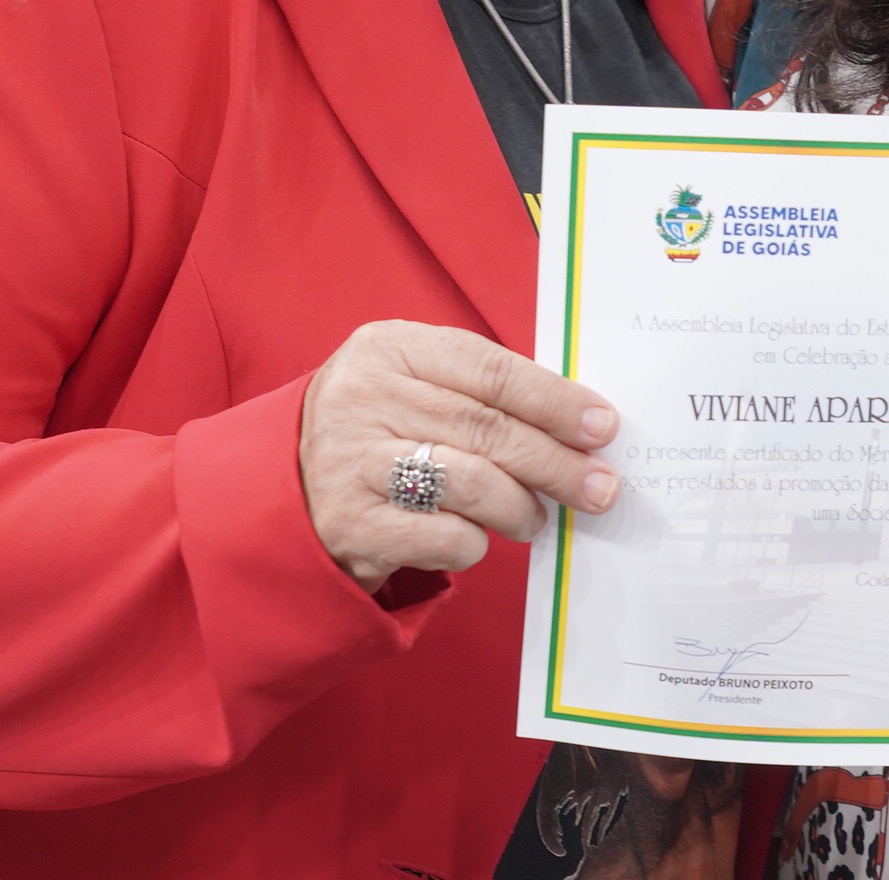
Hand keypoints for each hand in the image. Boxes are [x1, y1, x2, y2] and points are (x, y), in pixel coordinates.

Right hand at [298, 319, 620, 592]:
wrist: (284, 490)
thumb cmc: (378, 430)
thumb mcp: (414, 384)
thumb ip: (482, 392)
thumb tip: (580, 422)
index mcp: (388, 346)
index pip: (490, 369)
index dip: (555, 399)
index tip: (603, 426)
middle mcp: (362, 397)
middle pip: (488, 428)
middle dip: (556, 462)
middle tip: (600, 486)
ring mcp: (349, 462)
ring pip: (472, 483)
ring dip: (521, 506)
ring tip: (537, 517)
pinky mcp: (350, 525)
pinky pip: (444, 536)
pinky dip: (476, 542)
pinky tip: (477, 538)